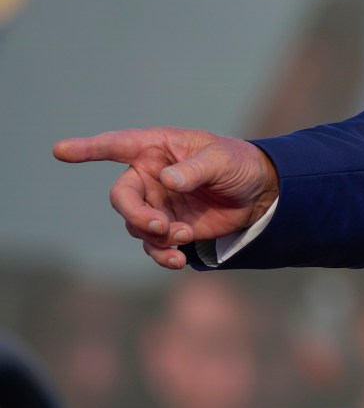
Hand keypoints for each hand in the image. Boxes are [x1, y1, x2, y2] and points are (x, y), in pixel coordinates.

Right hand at [53, 128, 278, 269]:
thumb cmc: (238, 163)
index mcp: (157, 149)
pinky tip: (178, 260)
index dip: (88, 149)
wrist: (260, 192)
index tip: (60, 151)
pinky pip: (154, 245)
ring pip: (136, 225)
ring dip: (155, 235)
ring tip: (182, 237)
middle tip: (158, 225)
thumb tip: (168, 180)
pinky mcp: (170, 227)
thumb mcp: (222, 160)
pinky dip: (162, 255)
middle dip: (135, 214)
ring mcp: (157, 204)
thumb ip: (195, 169)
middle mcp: (149, 176)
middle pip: (122, 197)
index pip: (117, 146)